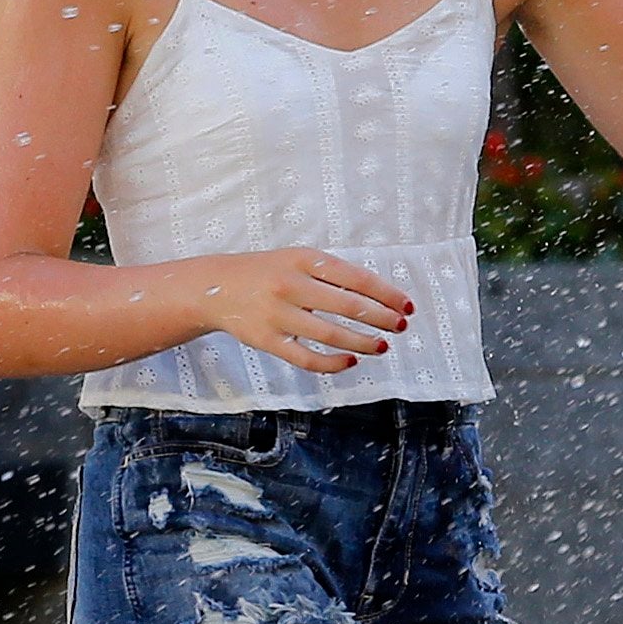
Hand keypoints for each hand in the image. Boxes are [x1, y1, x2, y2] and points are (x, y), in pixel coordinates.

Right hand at [196, 249, 411, 373]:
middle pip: (348, 306)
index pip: (356, 278)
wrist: (216, 287)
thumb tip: (381, 296)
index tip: (406, 305)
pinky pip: (306, 357)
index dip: (386, 294)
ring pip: (331, 334)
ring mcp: (277, 314)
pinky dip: (333, 363)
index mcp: (304, 260)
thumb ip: (334, 274)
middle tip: (400, 326)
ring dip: (363, 343)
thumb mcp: (299, 260)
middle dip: (381, 318)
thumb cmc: (269, 273)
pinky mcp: (267, 340)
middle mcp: (291, 285)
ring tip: (382, 346)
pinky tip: (351, 361)